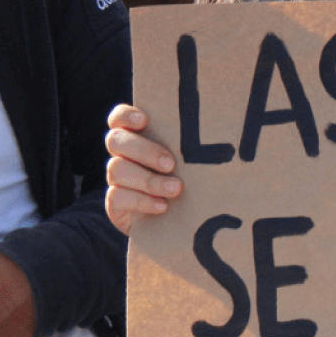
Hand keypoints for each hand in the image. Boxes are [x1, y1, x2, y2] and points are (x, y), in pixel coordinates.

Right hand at [105, 103, 182, 234]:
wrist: (184, 220)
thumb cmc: (194, 181)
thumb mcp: (194, 162)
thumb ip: (195, 146)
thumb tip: (220, 140)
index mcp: (138, 137)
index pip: (119, 118)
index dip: (126, 115)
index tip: (144, 120)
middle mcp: (122, 154)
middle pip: (116, 140)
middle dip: (144, 150)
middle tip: (171, 164)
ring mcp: (116, 179)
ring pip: (116, 169)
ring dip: (148, 179)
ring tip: (176, 189)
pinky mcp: (115, 203)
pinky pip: (117, 197)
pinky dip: (142, 201)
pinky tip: (163, 206)